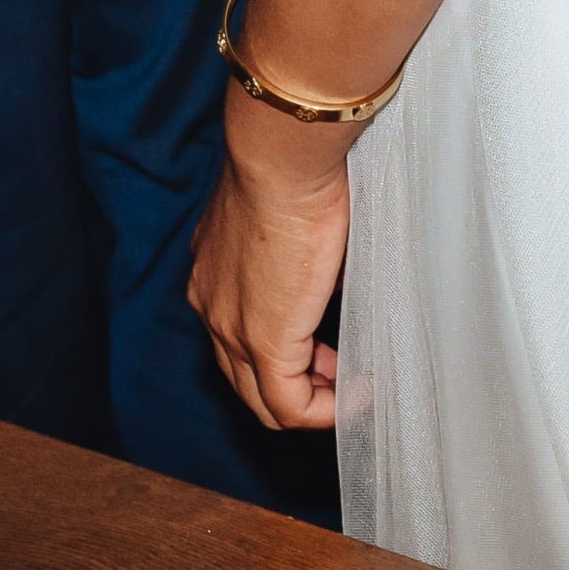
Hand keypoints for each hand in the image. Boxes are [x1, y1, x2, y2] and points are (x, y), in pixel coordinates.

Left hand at [188, 98, 350, 431]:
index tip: (326, 347)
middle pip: (244, 377)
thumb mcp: (291, 222)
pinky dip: (324, 411)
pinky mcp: (264, 343)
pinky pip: (290, 406)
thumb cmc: (297, 169)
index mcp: (214, 272)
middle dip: (296, 382)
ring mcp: (231, 329)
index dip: (285, 348)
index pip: (237, 335)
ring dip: (310, 401)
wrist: (283, 158)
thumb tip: (330, 284)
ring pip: (263, 400)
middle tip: (340, 371)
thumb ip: (300, 262)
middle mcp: (211, 304)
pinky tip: (358, 394)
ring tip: (351, 387)